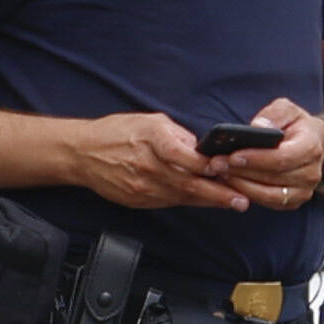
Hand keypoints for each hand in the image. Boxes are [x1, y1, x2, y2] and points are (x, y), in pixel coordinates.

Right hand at [53, 107, 221, 214]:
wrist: (82, 154)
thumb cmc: (116, 132)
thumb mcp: (150, 121)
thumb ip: (178, 135)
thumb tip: (202, 148)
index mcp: (151, 139)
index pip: (183, 155)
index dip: (206, 165)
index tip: (226, 169)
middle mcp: (147, 165)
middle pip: (187, 183)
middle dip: (217, 194)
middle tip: (240, 200)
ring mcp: (142, 186)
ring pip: (182, 197)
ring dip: (209, 201)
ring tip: (232, 202)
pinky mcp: (138, 200)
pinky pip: (169, 202)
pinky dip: (189, 202)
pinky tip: (204, 201)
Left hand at [185, 95, 323, 206]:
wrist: (315, 144)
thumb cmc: (296, 125)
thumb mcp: (288, 109)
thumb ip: (274, 114)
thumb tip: (257, 126)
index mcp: (311, 147)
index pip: (282, 157)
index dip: (256, 158)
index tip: (232, 155)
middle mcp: (310, 173)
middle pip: (272, 177)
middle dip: (241, 171)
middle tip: (216, 164)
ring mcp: (303, 191)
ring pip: (268, 194)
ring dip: (241, 185)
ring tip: (220, 173)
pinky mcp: (292, 202)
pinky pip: (267, 203)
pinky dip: (247, 194)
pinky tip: (230, 183)